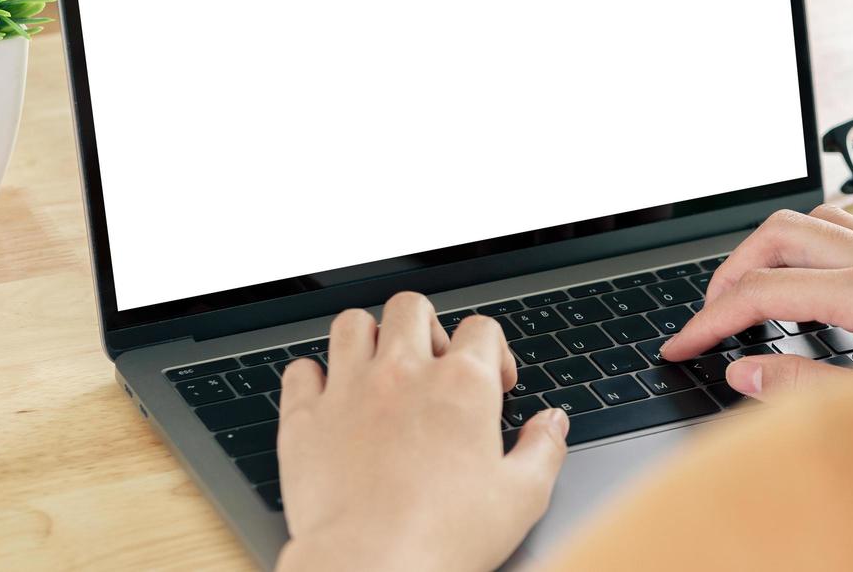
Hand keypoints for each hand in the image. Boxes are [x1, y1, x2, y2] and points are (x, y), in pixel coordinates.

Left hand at [274, 294, 568, 571]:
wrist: (370, 567)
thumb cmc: (444, 538)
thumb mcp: (522, 497)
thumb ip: (543, 448)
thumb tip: (552, 423)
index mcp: (463, 385)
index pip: (482, 327)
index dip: (493, 351)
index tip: (492, 384)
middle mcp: (404, 372)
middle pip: (412, 307)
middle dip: (426, 327)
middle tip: (431, 366)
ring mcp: (349, 390)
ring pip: (353, 324)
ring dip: (369, 338)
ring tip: (379, 370)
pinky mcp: (305, 419)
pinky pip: (300, 370)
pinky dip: (314, 377)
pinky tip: (330, 399)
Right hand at [661, 205, 852, 399]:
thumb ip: (802, 387)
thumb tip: (744, 370)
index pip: (762, 292)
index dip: (710, 318)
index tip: (682, 344)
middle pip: (779, 233)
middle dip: (732, 270)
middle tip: (711, 314)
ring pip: (817, 218)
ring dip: (773, 247)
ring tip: (754, 289)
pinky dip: (817, 240)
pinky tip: (817, 276)